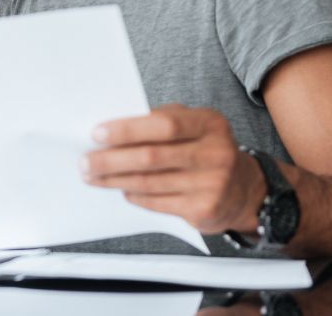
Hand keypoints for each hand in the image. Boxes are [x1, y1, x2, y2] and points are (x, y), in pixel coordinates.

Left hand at [80, 104, 266, 233]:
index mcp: (210, 123)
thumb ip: (161, 122)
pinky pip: (157, 202)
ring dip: (115, 180)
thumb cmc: (206, 151)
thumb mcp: (195, 127)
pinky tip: (121, 190)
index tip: (97, 134)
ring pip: (149, 182)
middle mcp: (216, 152)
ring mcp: (212, 183)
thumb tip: (112, 130)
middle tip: (85, 161)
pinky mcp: (204, 209)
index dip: (127, 129)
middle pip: (152, 156)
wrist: (246, 190)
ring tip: (93, 176)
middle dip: (111, 160)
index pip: (164, 124)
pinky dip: (135, 195)